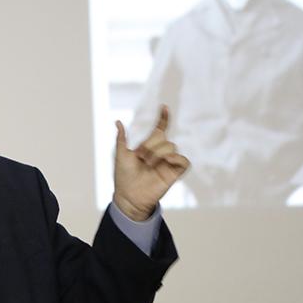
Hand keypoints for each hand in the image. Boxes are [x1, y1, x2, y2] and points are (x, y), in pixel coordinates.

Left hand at [113, 105, 189, 220]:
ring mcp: (168, 162)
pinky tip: (167, 160)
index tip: (163, 107)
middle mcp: (160, 153)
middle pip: (163, 137)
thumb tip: (118, 121)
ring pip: (171, 147)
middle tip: (141, 158)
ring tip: (148, 164)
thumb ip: (122, 139)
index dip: (163, 118)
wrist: (129, 195)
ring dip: (159, 153)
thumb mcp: (120, 155)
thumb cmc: (124, 177)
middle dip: (150, 145)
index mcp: (148, 146)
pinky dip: (177, 158)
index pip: (159, 129)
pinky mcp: (175, 172)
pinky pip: (184, 161)